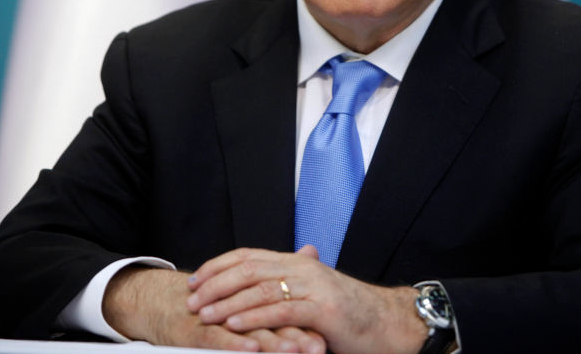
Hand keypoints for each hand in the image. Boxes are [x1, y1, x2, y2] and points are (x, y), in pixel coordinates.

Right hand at [103, 265, 325, 351]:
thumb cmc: (213, 301)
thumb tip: (312, 249)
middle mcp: (239, 304)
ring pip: (250, 327)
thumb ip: (283, 275)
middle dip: (297, 333)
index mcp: (255, 296)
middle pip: (273, 317)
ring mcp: (218, 317)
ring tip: (294, 350)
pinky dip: (236, 342)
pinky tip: (252, 348)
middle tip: (319, 345)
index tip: (332, 332)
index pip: (285, 306)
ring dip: (273, 340)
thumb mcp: (250, 291)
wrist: (165, 304)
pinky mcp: (198, 330)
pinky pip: (218, 337)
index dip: (308, 320)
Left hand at [186, 246, 427, 353]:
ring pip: (260, 289)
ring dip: (227, 302)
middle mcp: (303, 267)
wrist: (388, 323)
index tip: (195, 279)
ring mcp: (313, 287)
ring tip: (204, 314)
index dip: (219, 266)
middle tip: (191, 298)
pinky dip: (254, 317)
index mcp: (298, 262)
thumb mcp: (315, 293)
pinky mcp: (322, 309)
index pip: (249, 255)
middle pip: (249, 268)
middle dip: (215, 283)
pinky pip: (280, 311)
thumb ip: (290, 285)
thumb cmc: (351, 314)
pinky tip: (234, 325)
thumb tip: (262, 284)